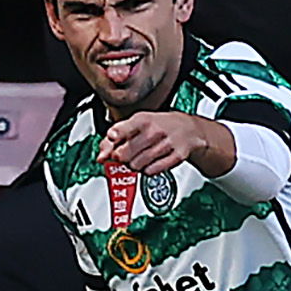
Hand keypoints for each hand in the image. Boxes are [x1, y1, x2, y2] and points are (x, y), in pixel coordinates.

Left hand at [100, 110, 223, 177]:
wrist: (190, 129)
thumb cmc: (159, 126)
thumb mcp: (138, 123)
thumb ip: (116, 137)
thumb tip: (101, 156)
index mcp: (143, 119)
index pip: (121, 130)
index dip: (114, 137)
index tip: (113, 138)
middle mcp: (155, 130)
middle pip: (124, 154)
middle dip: (120, 158)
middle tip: (124, 155)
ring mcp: (167, 143)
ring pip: (137, 165)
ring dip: (133, 165)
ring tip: (138, 158)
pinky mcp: (177, 156)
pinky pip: (152, 171)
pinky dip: (147, 170)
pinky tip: (150, 163)